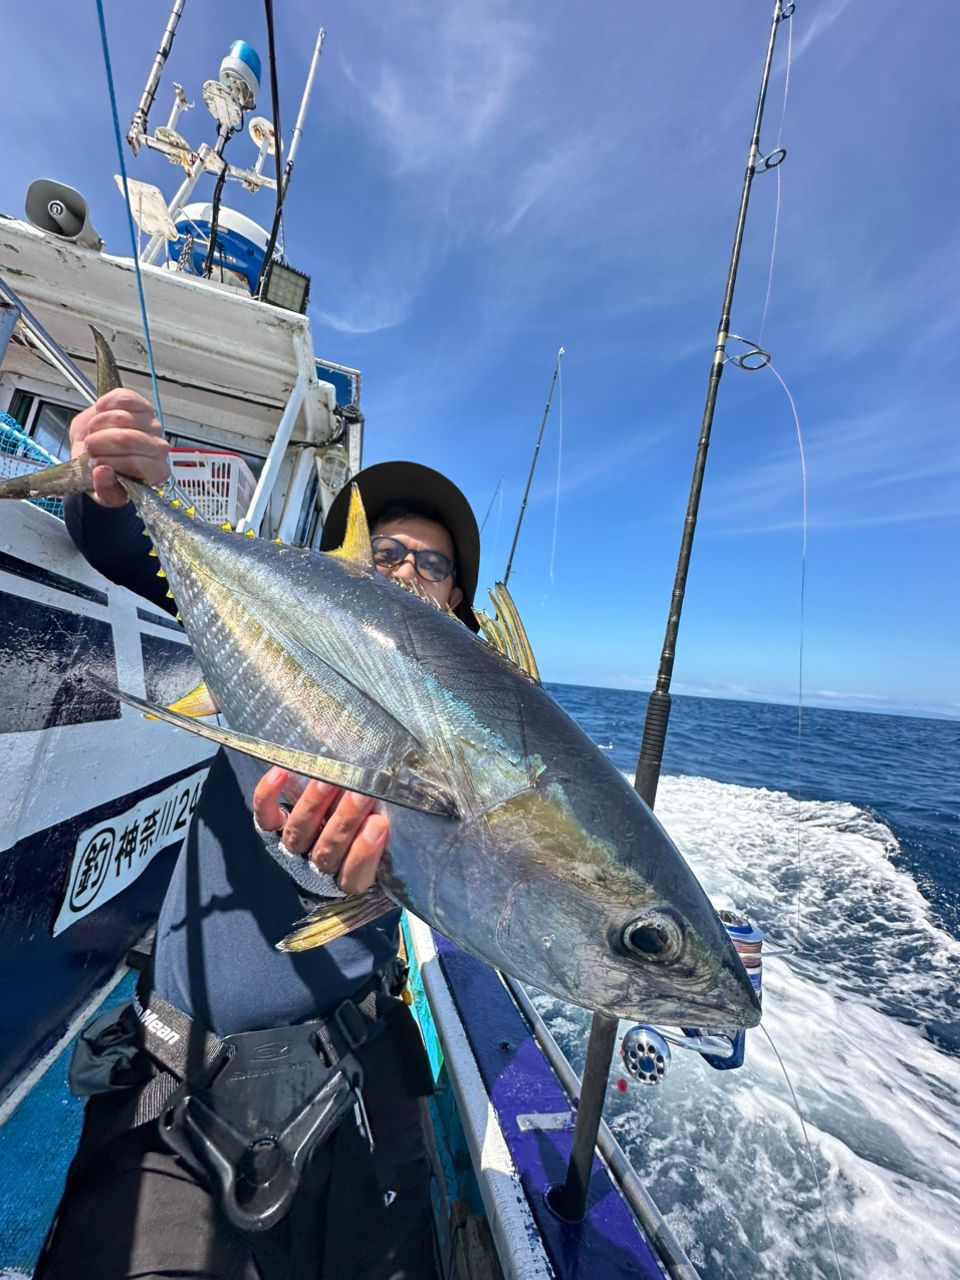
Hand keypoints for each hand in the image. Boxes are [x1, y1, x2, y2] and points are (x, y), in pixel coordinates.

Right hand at [70, 388, 169, 506]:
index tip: (94, 463)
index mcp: (155, 473)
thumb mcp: (102, 491)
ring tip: (93, 433)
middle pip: (128, 438)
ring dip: (98, 425)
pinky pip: (122, 398)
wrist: (95, 449)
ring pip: (121, 417)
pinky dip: (104, 405)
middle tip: (89, 447)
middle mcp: (159, 448)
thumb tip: (102, 472)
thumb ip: (104, 488)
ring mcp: (152, 424)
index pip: (137, 464)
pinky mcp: (141, 404)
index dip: (110, 462)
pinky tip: (100, 414)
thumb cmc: (103, 472)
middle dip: (99, 442)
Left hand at [253, 766, 389, 894]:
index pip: (354, 876)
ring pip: (298, 833)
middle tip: (362, 793)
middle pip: (327, 852)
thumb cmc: (373, 838)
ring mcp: (293, 849)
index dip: (365, 853)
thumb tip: (407, 804)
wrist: (336, 838)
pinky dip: (268, 796)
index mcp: (349, 880)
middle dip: (345, 821)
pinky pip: (266, 817)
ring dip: (314, 805)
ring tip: (327, 779)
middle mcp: (317, 870)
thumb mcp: (390, 850)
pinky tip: (280, 771)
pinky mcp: (273, 829)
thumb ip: (394, 835)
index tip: (380, 824)